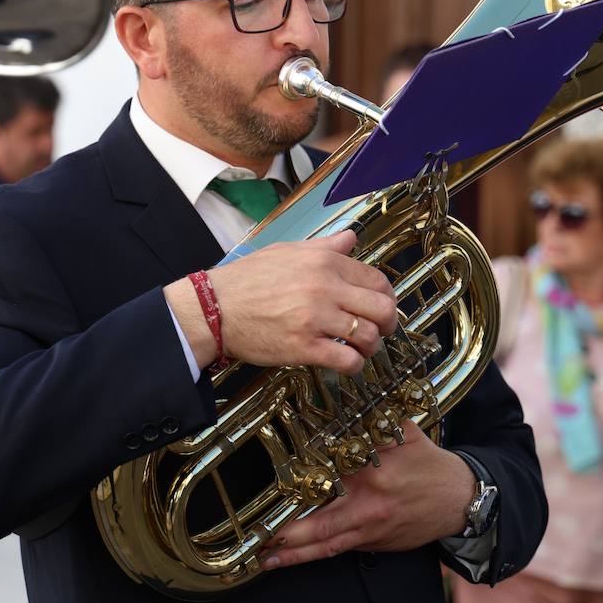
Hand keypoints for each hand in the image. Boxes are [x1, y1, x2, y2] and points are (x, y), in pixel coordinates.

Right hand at [165, 230, 396, 375]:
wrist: (214, 308)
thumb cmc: (247, 280)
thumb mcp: (287, 250)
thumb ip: (324, 246)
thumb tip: (351, 237)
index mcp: (324, 262)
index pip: (377, 280)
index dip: (386, 296)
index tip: (381, 306)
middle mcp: (325, 288)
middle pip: (382, 308)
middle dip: (388, 323)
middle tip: (381, 330)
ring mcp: (316, 319)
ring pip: (369, 336)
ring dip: (370, 347)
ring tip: (360, 349)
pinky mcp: (304, 347)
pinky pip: (347, 360)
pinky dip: (354, 365)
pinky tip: (347, 363)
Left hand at [261, 422, 473, 568]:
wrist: (461, 499)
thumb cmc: (429, 465)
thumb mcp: (404, 433)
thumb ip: (373, 420)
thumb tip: (345, 399)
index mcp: (373, 475)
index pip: (330, 480)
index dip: (300, 488)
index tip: (276, 491)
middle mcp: (369, 506)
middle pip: (321, 525)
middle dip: (288, 535)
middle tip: (259, 539)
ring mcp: (373, 530)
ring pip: (328, 546)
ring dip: (295, 555)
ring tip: (266, 559)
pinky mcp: (377, 545)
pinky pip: (342, 551)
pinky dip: (317, 555)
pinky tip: (295, 558)